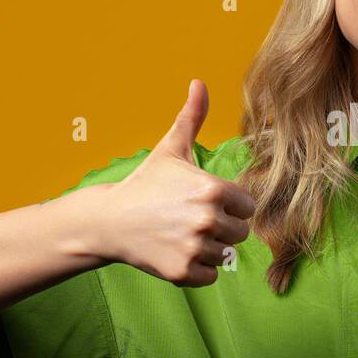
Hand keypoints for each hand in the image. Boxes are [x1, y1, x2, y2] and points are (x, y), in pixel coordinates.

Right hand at [96, 79, 255, 285]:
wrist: (109, 221)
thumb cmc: (146, 183)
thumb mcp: (171, 149)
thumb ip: (192, 117)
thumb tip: (199, 82)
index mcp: (213, 189)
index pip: (248, 206)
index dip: (229, 205)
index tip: (204, 202)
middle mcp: (207, 218)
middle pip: (240, 232)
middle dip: (220, 227)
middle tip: (189, 220)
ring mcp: (195, 247)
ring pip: (224, 254)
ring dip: (207, 248)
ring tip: (180, 234)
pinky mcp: (183, 271)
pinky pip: (210, 275)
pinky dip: (197, 268)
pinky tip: (176, 251)